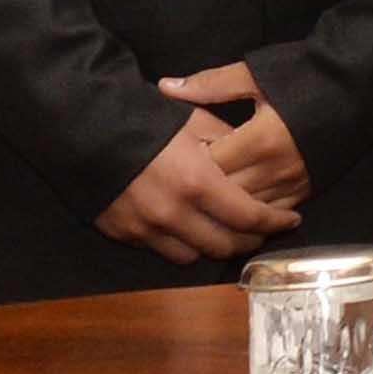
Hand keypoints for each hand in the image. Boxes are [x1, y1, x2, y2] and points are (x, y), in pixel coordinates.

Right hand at [98, 106, 295, 264]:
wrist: (81, 128)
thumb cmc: (142, 118)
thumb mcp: (193, 120)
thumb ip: (228, 143)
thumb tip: (252, 159)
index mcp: (197, 183)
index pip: (249, 217)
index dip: (275, 223)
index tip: (291, 220)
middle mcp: (173, 213)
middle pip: (225, 245)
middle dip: (250, 240)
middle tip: (262, 229)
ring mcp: (145, 228)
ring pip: (194, 256)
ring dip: (215, 246)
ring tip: (226, 231)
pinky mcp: (123, 234)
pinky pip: (162, 250)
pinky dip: (181, 243)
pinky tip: (190, 229)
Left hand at [154, 60, 313, 214]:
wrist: (359, 82)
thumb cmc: (305, 74)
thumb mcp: (256, 74)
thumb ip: (210, 85)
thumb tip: (167, 87)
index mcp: (259, 139)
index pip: (210, 166)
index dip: (188, 164)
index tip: (174, 158)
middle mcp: (276, 167)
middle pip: (225, 193)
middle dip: (202, 190)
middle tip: (183, 182)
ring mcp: (294, 181)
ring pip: (247, 210)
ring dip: (226, 207)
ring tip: (205, 200)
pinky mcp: (308, 187)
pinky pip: (273, 212)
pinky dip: (253, 212)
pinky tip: (239, 206)